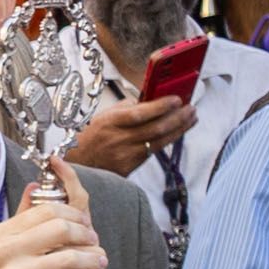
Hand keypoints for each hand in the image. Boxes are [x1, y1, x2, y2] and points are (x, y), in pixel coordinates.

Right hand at [0, 190, 110, 268]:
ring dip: (92, 261)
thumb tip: (36, 185)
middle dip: (86, 235)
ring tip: (101, 263)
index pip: (47, 210)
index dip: (74, 214)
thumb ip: (20, 217)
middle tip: (96, 242)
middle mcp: (5, 251)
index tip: (86, 224)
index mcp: (1, 234)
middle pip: (61, 229)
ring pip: (69, 259)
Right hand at [61, 93, 193, 173]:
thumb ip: (127, 108)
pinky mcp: (128, 169)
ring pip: (159, 142)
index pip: (140, 113)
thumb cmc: (90, 138)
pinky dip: (167, 140)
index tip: (177, 99)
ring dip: (178, 129)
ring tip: (191, 118)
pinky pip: (152, 153)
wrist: (77, 165)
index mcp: (110, 122)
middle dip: (177, 118)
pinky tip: (176, 132)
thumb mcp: (104, 117)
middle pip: (155, 129)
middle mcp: (118, 140)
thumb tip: (150, 100)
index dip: (161, 106)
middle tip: (191, 109)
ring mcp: (124, 156)